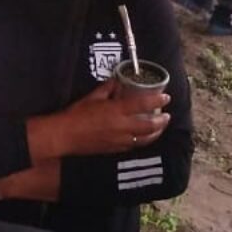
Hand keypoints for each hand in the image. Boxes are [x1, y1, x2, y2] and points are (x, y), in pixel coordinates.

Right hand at [32, 79, 169, 158]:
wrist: (65, 136)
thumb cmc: (76, 114)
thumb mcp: (92, 97)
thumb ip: (107, 88)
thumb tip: (117, 81)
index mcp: (117, 110)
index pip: (143, 104)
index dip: (158, 100)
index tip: (166, 97)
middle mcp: (122, 126)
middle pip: (150, 126)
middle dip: (162, 121)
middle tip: (167, 116)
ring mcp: (120, 140)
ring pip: (145, 139)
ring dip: (156, 133)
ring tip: (160, 128)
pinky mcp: (115, 150)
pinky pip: (134, 146)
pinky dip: (143, 141)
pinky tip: (144, 138)